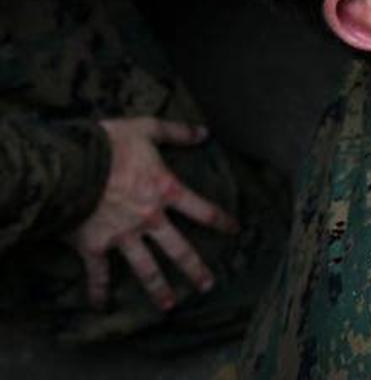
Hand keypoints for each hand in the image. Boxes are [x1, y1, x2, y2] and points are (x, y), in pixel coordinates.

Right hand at [65, 117, 238, 311]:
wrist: (70, 164)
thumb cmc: (109, 144)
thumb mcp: (146, 129)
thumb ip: (176, 132)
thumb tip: (203, 132)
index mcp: (165, 190)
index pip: (201, 209)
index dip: (220, 220)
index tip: (235, 231)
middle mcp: (149, 218)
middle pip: (178, 249)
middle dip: (195, 269)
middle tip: (208, 285)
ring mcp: (122, 236)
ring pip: (146, 268)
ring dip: (158, 288)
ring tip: (169, 306)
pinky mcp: (94, 246)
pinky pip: (98, 273)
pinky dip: (98, 290)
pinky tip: (101, 306)